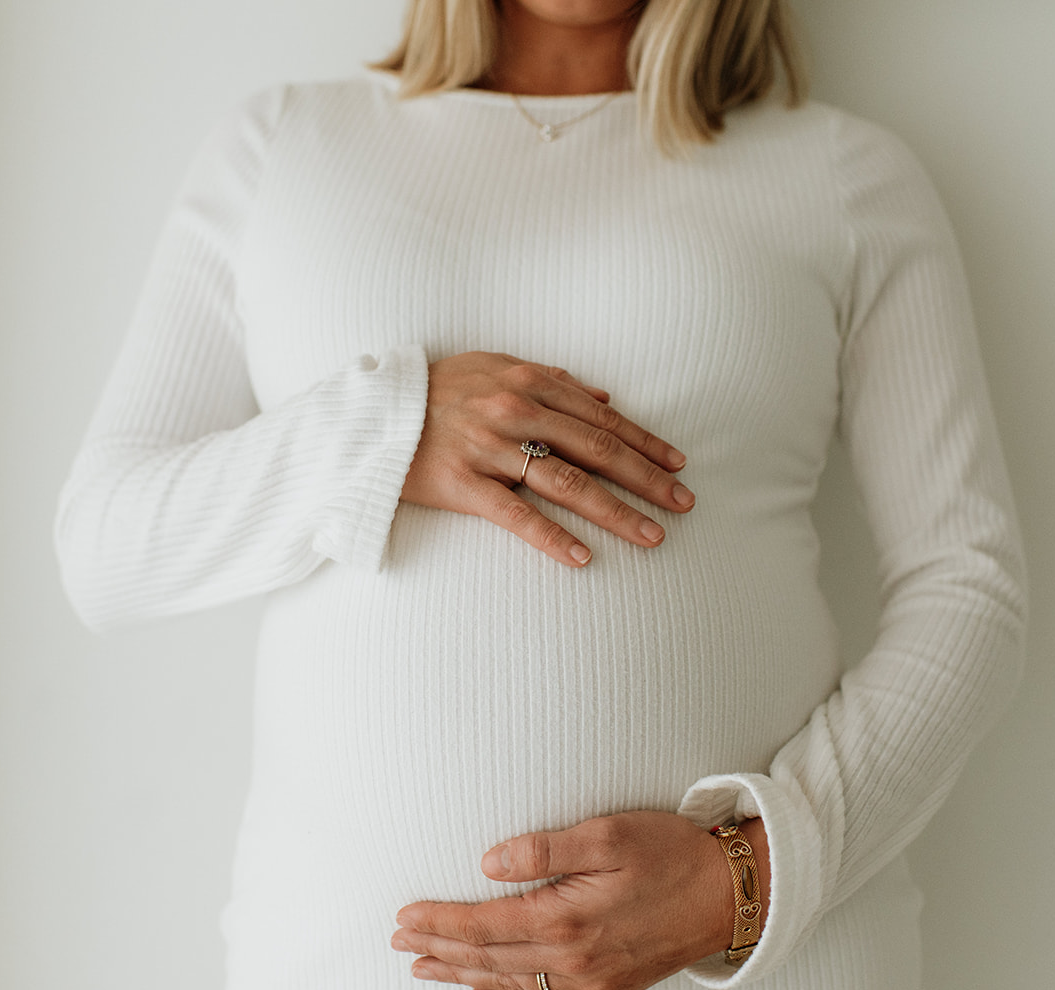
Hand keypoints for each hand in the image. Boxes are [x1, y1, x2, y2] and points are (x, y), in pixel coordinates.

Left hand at [391, 811, 769, 989]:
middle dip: (439, 949)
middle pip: (488, 959)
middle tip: (399, 942)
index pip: (483, 924)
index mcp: (566, 918)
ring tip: (425, 968)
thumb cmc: (675, 854)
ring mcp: (592, 979)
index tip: (404, 915)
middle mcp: (574, 958)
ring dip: (463, 975)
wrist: (734, 895)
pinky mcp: (609, 985)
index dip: (439, 922)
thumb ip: (545, 847)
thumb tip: (489, 862)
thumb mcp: (610, 833)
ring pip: (511, 983)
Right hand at [400, 351, 694, 566]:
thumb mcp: (493, 366)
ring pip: (567, 483)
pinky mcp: (462, 484)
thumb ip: (550, 379)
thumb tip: (603, 397)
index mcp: (528, 381)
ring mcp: (489, 448)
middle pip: (596, 450)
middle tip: (683, 504)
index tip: (678, 466)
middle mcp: (515, 410)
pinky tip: (584, 558)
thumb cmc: (436, 390)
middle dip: (646, 479)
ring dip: (616, 511)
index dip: (644, 443)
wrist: (371, 412)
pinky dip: (553, 537)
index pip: (601, 418)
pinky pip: (516, 515)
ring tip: (652, 535)